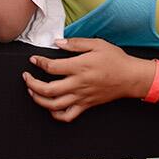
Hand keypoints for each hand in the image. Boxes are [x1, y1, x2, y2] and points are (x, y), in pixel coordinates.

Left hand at [22, 38, 153, 121]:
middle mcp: (78, 84)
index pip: (51, 67)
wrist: (131, 77)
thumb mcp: (98, 44)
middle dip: (31, 83)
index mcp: (80, 67)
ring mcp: (81, 97)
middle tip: (26, 77)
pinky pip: (67, 116)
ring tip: (32, 92)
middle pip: (47, 89)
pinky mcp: (86, 105)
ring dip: (38, 99)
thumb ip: (76, 43)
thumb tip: (58, 42)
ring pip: (53, 105)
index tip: (34, 60)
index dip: (38, 62)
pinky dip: (55, 114)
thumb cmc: (116, 60)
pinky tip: (51, 107)